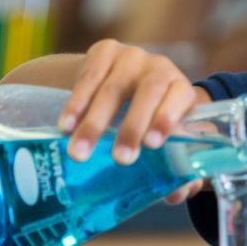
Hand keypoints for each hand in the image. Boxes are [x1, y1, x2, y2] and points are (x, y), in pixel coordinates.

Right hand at [58, 38, 204, 165]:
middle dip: (133, 126)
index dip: (168, 117)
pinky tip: (65, 126)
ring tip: (79, 153)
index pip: (181, 96)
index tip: (153, 144)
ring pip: (113, 88)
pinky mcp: (104, 51)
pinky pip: (88, 76)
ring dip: (95, 122)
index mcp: (179, 88)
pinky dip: (76, 104)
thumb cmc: (147, 119)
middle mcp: (158, 67)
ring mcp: (130, 57)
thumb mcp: (162, 136)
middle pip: (148, 91)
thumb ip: (174, 165)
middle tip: (120, 159)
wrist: (120, 83)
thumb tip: (176, 194)